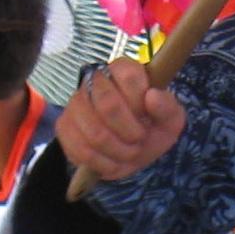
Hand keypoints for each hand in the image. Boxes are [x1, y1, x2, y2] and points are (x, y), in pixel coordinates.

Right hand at [57, 58, 184, 184]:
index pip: (129, 75)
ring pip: (95, 132)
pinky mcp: (64, 126)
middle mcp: (95, 80)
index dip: (140, 102)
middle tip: (139, 139)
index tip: (147, 116)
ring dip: (119, 151)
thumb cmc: (150, 128)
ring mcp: (76, 103)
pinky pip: (82, 150)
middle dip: (130, 132)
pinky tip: (113, 161)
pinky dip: (104, 163)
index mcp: (123, 70)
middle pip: (108, 105)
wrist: (129, 152)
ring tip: (129, 152)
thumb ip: (168, 107)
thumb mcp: (170, 121)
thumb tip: (152, 95)